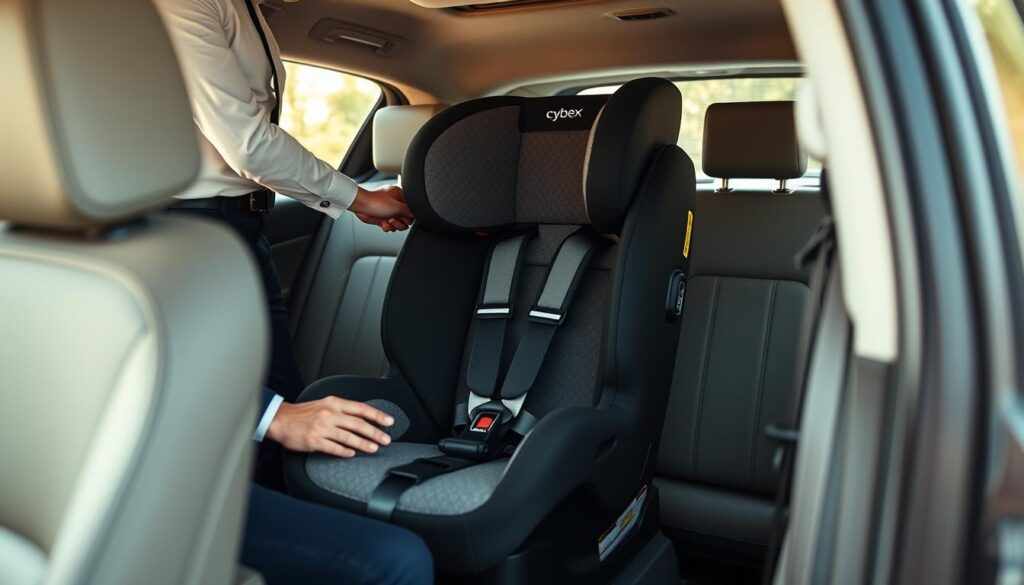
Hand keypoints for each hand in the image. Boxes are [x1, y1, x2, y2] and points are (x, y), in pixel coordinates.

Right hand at [266, 396, 394, 457]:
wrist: (281, 419)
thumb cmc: (304, 413)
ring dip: (363, 444)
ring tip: (374, 449)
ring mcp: (322, 428)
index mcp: (334, 403)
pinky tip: (352, 455)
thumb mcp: (325, 404)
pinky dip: (344, 452)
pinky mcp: (314, 441)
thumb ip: (343, 409)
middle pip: (358, 424)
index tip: (389, 422)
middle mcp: (329, 414)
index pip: (361, 408)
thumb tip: (364, 417)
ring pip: (348, 437)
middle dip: (375, 432)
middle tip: (386, 439)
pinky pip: (333, 448)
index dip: (377, 415)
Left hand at [349, 185, 413, 232]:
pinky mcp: (384, 218)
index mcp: (401, 196)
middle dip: (400, 222)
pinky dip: (387, 226)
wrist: (361, 206)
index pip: (412, 210)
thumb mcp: (397, 206)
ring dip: (393, 225)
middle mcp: (396, 204)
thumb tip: (417, 216)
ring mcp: (390, 212)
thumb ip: (410, 211)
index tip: (403, 216)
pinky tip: (383, 222)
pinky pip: (390, 226)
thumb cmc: (376, 202)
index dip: (409, 216)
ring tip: (387, 220)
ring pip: (399, 224)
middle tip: (394, 219)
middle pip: (406, 219)